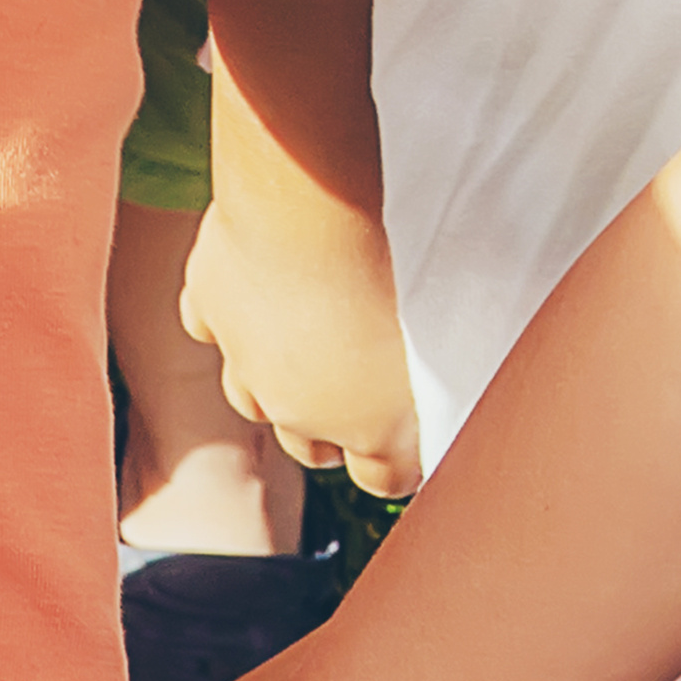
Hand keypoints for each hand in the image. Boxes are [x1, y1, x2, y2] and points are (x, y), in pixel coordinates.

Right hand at [179, 78, 422, 497]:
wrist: (313, 201)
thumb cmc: (405, 255)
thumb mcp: (460, 318)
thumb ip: (456, 366)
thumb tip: (470, 381)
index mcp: (371, 426)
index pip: (385, 479)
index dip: (402, 464)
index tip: (418, 442)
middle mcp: (297, 410)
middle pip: (310, 449)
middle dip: (335, 432)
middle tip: (363, 387)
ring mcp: (245, 362)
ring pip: (253, 402)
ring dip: (280, 386)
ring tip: (310, 344)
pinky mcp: (210, 306)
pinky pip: (213, 331)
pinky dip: (232, 323)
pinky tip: (256, 298)